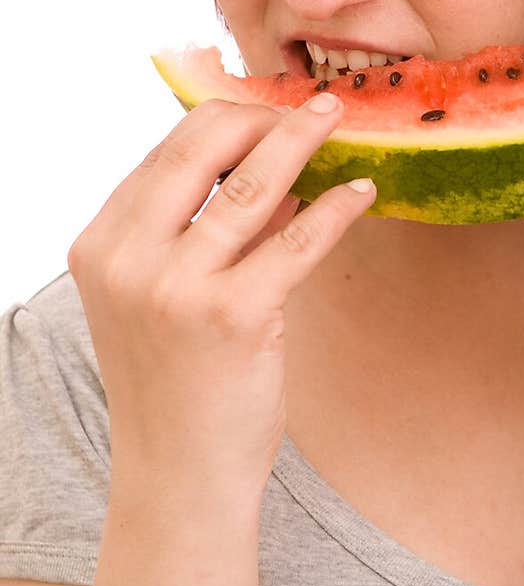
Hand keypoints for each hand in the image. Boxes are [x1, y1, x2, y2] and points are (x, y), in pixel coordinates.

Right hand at [67, 93, 374, 505]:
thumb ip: (196, 229)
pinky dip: (336, 207)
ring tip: (337, 119)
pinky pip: (297, 240)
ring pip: (253, 183)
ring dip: (304, 140)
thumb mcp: (157, 294)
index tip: (270, 108)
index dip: (226, 119)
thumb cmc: (175, 381)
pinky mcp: (233, 316)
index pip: (167, 150)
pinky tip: (361, 191)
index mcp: (100, 244)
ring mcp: (176, 287)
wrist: (177, 477)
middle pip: (202, 146)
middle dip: (263, 116)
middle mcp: (127, 258)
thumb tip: (270, 161)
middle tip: (309, 108)